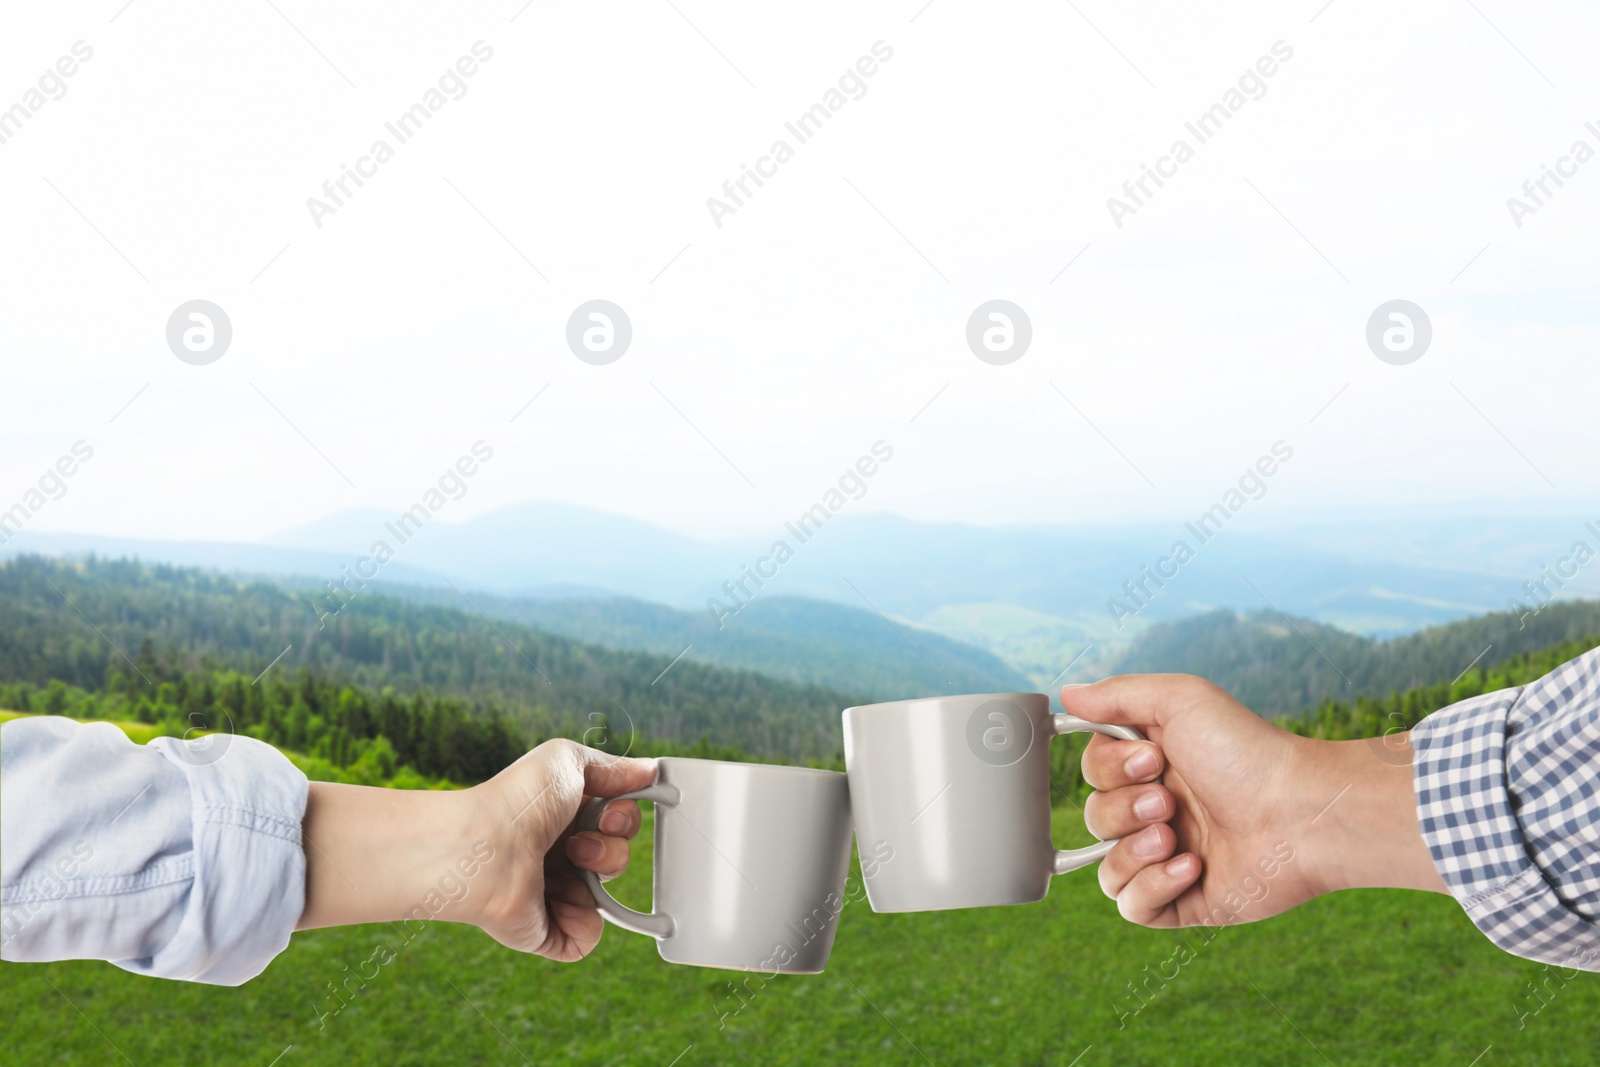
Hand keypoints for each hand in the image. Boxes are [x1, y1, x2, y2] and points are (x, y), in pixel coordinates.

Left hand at [469, 739, 656, 959]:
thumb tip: (649, 771)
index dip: (624, 815)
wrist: (485, 848)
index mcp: (561, 816)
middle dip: (611, 844)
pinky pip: (588, 935)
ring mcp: (552, 893)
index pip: (615, 821)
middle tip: (579, 838)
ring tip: (567, 863)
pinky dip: (583, 920)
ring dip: (598, 874)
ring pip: (606, 893)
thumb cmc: (518, 800)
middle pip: (617, 855)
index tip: (612, 809)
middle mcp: (557, 854)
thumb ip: (613, 767)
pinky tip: (559, 901)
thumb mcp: (569, 760)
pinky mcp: (546, 930)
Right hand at [1063, 675, 1445, 929]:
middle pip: (1094, 817)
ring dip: (1132, 850)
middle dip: (1123, 809)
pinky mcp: (1184, 901)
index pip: (1094, 772)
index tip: (1154, 760)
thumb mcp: (1180, 701)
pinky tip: (1191, 867)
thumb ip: (1117, 694)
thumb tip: (1066, 693)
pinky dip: (1152, 886)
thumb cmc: (1247, 751)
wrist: (1301, 814)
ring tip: (1175, 839)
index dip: (1110, 769)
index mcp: (1155, 768)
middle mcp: (1158, 813)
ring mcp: (1169, 859)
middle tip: (1169, 801)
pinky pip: (1131, 906)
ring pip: (1104, 867)